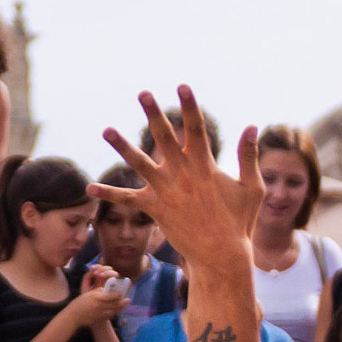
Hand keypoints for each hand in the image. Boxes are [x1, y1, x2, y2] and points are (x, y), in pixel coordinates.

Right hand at [68, 282, 127, 329]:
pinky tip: (117, 310)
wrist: (74, 316)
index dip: (118, 294)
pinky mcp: (100, 319)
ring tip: (124, 305)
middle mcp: (100, 306)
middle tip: (128, 300)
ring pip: (115, 311)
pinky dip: (115, 312)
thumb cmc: (80, 303)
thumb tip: (107, 290)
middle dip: (123, 302)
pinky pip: (110, 316)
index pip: (112, 296)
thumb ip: (98, 292)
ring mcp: (100, 314)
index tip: (121, 293)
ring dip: (121, 308)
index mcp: (97, 298)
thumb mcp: (88, 294)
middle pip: (116, 304)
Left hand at [88, 86, 261, 273]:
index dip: (190, 106)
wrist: (222, 255)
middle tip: (143, 94)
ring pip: (140, 163)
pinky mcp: (155, 209)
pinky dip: (109, 195)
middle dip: (154, 114)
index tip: (182, 86)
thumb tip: (252, 126)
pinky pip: (128, 200)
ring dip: (122, 146)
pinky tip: (89, 188)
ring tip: (107, 130)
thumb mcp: (251, 188)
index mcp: (205, 165)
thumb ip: (248, 156)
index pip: (196, 129)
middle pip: (164, 137)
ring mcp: (167, 191)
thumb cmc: (240, 222)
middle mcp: (183, 174)